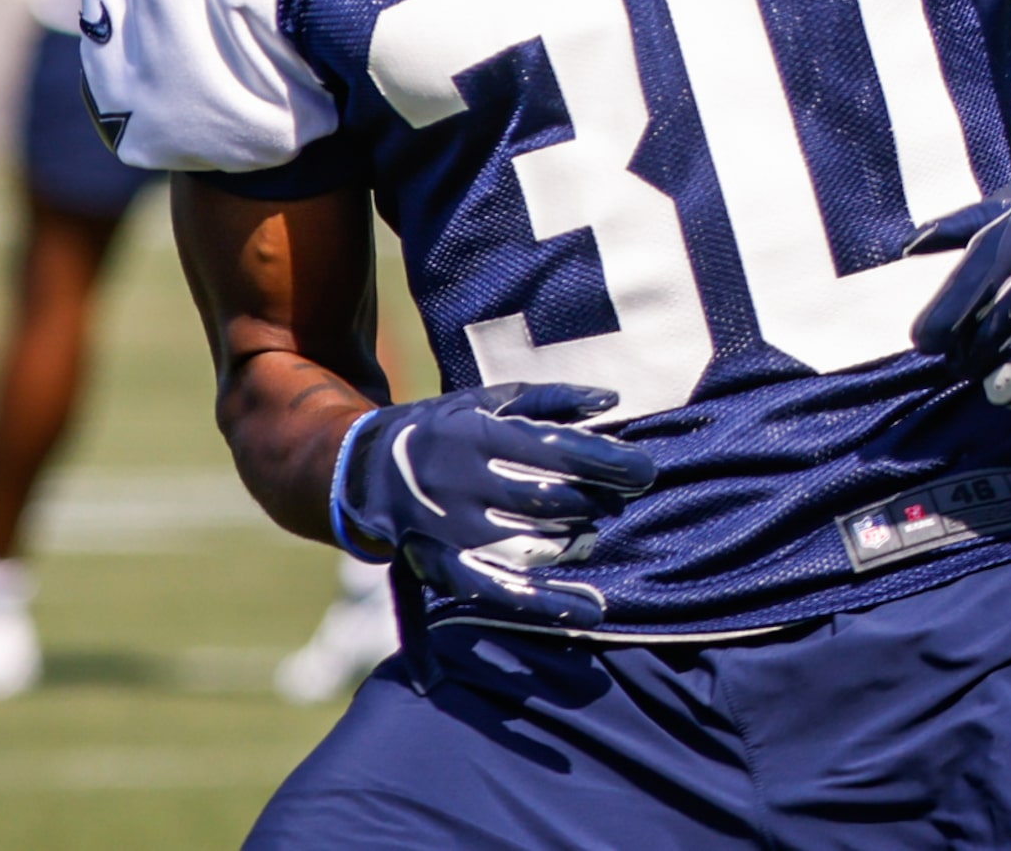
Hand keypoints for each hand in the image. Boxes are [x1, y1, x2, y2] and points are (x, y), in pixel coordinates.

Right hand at [332, 381, 656, 622]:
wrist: (364, 470)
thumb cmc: (445, 429)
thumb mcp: (488, 400)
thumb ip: (550, 399)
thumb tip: (610, 399)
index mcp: (474, 436)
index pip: (555, 451)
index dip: (606, 462)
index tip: (645, 470)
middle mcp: (460, 484)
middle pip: (548, 500)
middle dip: (596, 500)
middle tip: (623, 498)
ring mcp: (448, 531)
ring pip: (530, 545)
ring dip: (574, 542)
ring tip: (596, 534)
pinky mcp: (439, 567)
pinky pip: (497, 592)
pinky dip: (545, 604)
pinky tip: (589, 611)